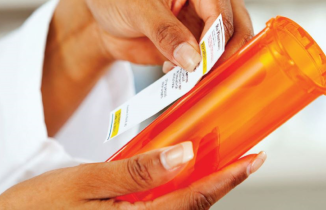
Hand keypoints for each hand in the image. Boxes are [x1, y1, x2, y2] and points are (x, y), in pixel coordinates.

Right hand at [0, 142, 265, 209]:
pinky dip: (179, 191)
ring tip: (218, 162)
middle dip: (222, 182)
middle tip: (242, 158)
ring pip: (181, 209)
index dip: (229, 178)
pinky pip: (162, 209)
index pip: (196, 198)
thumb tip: (183, 153)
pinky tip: (179, 175)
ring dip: (203, 186)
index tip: (255, 159)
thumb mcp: (87, 181)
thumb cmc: (39, 207)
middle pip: (195, 206)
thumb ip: (138, 170)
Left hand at [42, 0, 252, 134]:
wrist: (102, 18)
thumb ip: (166, 32)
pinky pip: (213, 61)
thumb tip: (193, 58)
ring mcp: (208, 21)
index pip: (223, 16)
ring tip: (186, 75)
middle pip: (236, 32)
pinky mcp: (199, 41)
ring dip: (212, 67)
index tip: (197, 67)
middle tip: (198, 76)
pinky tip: (179, 73)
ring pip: (230, 48)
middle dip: (220, 57)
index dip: (214, 45)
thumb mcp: (139, 9)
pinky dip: (202, 72)